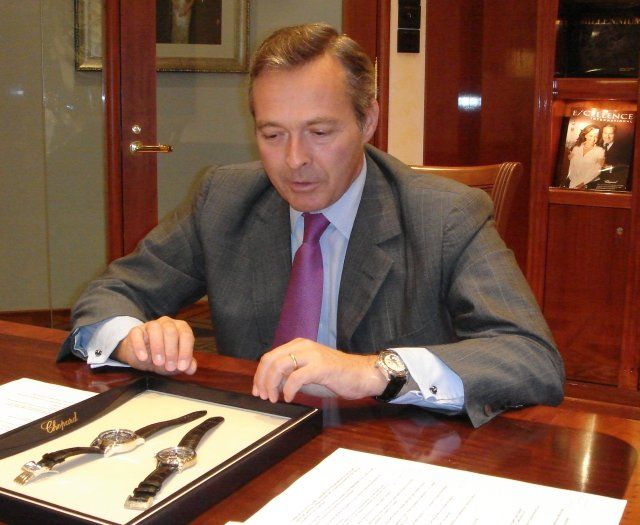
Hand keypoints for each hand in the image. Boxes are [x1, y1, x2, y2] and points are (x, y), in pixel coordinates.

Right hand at [113, 316, 196, 374]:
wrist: (142, 357)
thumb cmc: (164, 357)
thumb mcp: (176, 363)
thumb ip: (186, 365)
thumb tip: (191, 368)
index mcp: (180, 328)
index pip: (186, 334)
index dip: (185, 351)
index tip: (182, 367)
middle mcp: (167, 323)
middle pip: (171, 331)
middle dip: (172, 351)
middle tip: (170, 367)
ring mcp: (150, 325)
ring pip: (155, 329)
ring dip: (158, 347)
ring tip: (158, 363)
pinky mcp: (136, 331)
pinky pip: (137, 334)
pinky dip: (140, 346)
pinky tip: (143, 358)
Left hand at [252, 338, 386, 402]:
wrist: (361, 374)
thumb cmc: (336, 375)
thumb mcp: (308, 374)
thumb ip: (290, 375)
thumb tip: (272, 385)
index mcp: (298, 345)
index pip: (270, 357)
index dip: (260, 375)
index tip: (258, 390)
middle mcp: (303, 346)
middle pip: (271, 360)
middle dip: (262, 380)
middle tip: (263, 396)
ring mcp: (312, 355)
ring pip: (279, 366)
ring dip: (272, 385)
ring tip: (274, 398)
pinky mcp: (320, 366)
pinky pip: (296, 377)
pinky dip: (288, 389)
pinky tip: (289, 397)